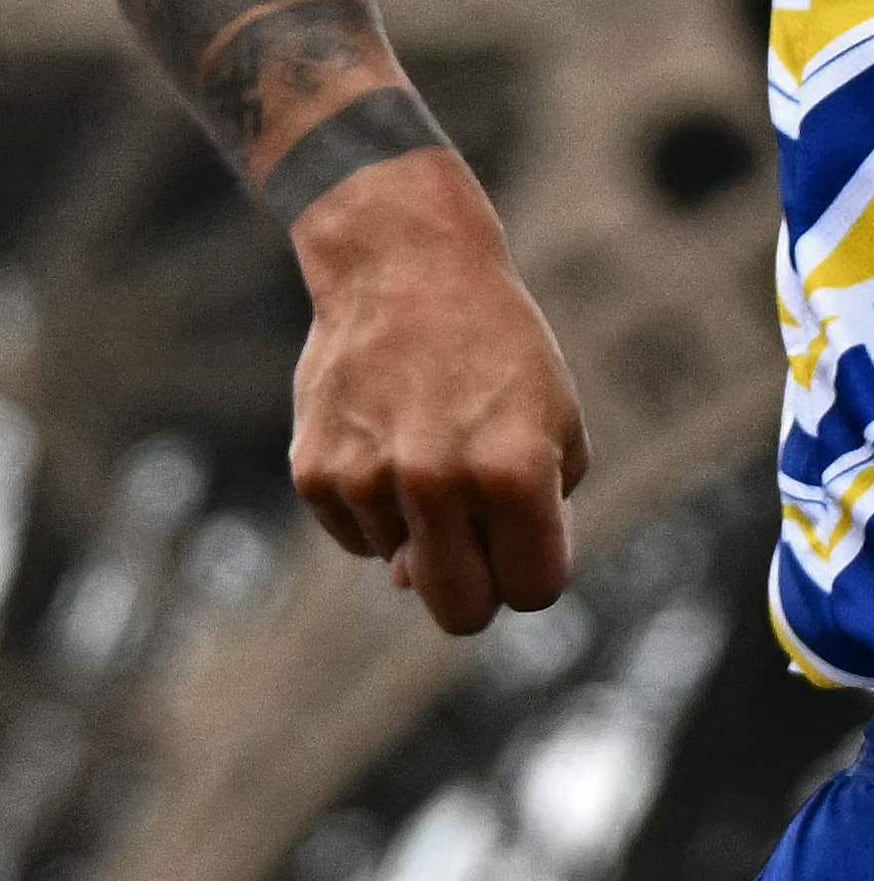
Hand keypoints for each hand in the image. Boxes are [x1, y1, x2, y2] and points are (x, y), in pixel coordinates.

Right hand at [286, 153, 590, 633]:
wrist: (405, 267)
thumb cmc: (497, 348)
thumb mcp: (553, 418)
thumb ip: (534, 510)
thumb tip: (429, 584)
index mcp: (513, 469)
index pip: (535, 587)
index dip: (535, 576)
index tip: (528, 553)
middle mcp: (439, 482)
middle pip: (462, 613)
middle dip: (478, 595)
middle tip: (481, 550)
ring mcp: (369, 482)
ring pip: (404, 569)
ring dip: (423, 529)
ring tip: (430, 444)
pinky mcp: (313, 475)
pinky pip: (357, 535)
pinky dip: (376, 508)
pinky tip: (387, 438)